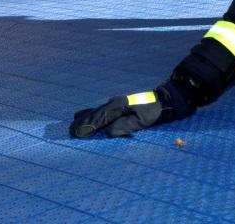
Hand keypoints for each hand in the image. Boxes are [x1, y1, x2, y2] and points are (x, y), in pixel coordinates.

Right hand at [69, 81, 191, 138]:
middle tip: (70, 132)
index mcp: (117, 106)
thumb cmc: (154, 111)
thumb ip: (125, 126)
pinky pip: (102, 110)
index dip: (87, 127)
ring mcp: (117, 103)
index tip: (76, 134)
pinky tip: (90, 117)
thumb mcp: (142, 121)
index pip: (98, 118)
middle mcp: (114, 103)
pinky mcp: (120, 105)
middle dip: (82, 122)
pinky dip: (93, 115)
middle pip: (94, 113)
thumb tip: (107, 132)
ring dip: (86, 118)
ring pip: (97, 111)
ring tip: (75, 125)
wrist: (165, 99)